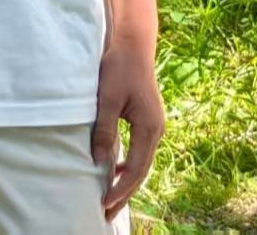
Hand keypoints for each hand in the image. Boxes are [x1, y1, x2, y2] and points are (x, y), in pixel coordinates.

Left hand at [92, 39, 165, 223]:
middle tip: (106, 213)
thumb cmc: (119, 68)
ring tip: (110, 198)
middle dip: (124, 192)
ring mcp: (154, 125)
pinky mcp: (147, 119)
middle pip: (141, 170)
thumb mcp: (107, 99)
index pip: (136, 169)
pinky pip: (139, 150)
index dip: (120, 189)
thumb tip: (99, 162)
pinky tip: (115, 169)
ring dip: (126, 180)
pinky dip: (128, 164)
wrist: (134, 44)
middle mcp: (156, 130)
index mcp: (150, 127)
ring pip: (141, 161)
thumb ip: (105, 131)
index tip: (104, 203)